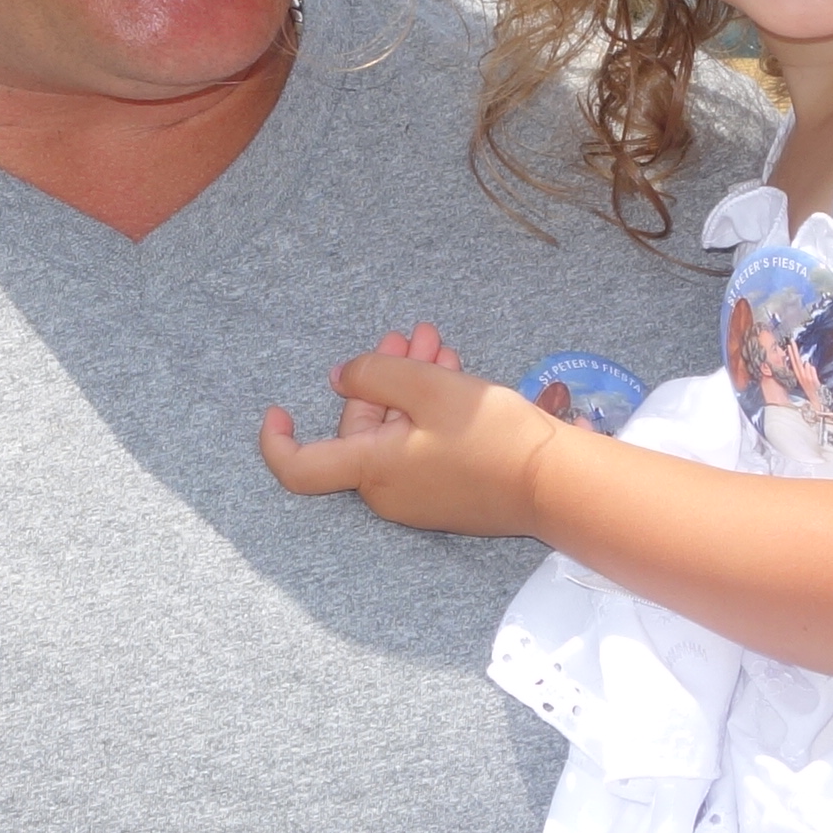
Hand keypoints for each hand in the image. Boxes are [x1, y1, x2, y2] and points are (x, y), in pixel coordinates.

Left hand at [255, 327, 562, 535]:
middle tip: (413, 336)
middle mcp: (388, 491)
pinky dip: (431, 412)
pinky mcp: (449, 495)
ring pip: (398, 431)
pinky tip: (456, 377)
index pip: (298, 468)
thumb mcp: (429, 388)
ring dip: (413, 386)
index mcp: (371, 470)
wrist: (556, 485)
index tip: (276, 409)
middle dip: (382, 377)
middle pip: (362, 428)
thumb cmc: (491, 437)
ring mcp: (420, 497)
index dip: (277, 440)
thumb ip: (375, 373)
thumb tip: (340, 376)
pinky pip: (423, 447)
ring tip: (440, 346)